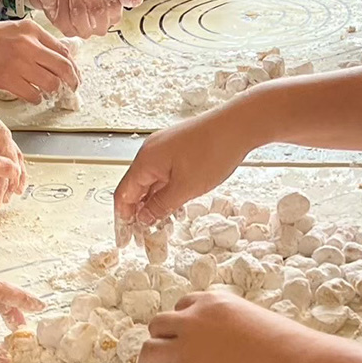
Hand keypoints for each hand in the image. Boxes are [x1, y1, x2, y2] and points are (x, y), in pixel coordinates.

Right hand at [0, 20, 79, 104]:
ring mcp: (18, 62)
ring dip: (52, 91)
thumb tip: (55, 58)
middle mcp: (28, 44)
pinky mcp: (7, 78)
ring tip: (46, 92)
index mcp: (31, 30)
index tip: (74, 76)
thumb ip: (33, 42)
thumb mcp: (12, 31)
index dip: (73, 66)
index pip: (64, 50)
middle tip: (71, 89)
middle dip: (72, 82)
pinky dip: (36, 98)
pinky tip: (32, 96)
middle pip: (64, 67)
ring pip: (50, 83)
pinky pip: (33, 94)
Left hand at [0, 96, 25, 201]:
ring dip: (9, 177)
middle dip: (9, 173)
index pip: (1, 136)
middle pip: (8, 147)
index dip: (8, 158)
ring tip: (5, 198)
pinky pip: (2, 159)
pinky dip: (3, 175)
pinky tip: (5, 192)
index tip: (12, 176)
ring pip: (9, 155)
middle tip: (5, 194)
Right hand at [114, 99, 255, 225]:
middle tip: (145, 235)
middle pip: (135, 188)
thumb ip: (161, 206)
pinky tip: (176, 204)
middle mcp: (151, 152)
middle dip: (138, 213)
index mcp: (146, 161)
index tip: (126, 237)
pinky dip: (166, 191)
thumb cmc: (213, 151)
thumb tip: (143, 218)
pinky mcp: (178, 148)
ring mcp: (164, 148)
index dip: (123, 217)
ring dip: (154, 203)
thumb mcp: (185, 188)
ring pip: (151, 182)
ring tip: (163, 224)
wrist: (238, 125)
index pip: (123, 194)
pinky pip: (164, 174)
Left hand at [139, 291, 317, 362]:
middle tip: (164, 352)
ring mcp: (187, 347)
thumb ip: (232, 329)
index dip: (182, 322)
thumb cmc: (288, 347)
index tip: (184, 334)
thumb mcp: (255, 322)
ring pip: (149, 350)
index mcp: (213, 302)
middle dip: (161, 338)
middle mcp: (194, 320)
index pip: (184, 305)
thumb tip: (228, 348)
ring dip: (150, 360)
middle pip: (159, 324)